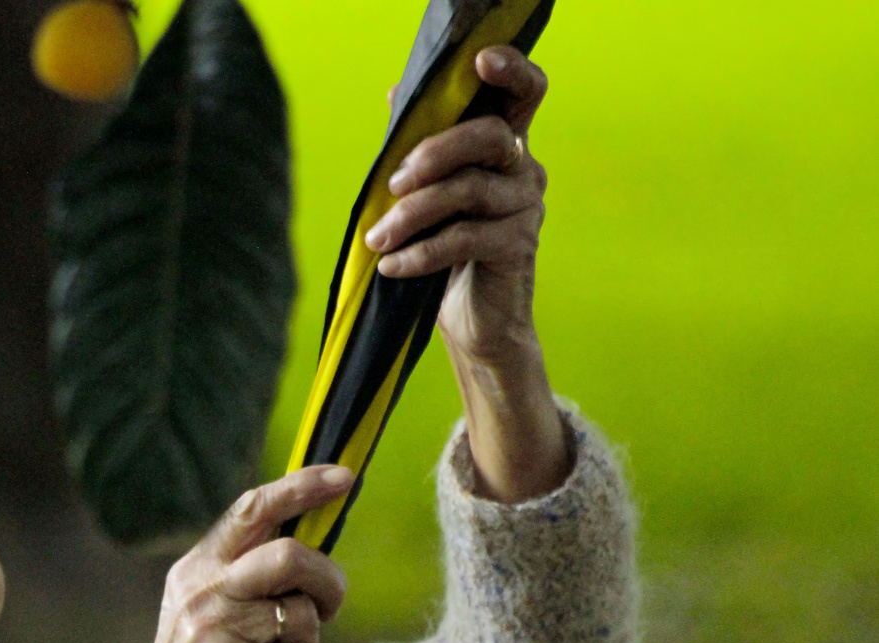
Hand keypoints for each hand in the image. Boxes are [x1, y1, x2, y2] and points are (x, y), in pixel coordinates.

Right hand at [46, 466, 352, 642]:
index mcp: (199, 567)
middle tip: (329, 609)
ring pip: (303, 618)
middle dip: (328, 583)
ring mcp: (210, 627)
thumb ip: (250, 579)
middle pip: (292, 556)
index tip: (344, 477)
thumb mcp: (209, 612)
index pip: (253, 509)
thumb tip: (315, 557)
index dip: (302, 487)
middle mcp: (202, 589)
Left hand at [366, 46, 569, 502]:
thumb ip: (415, 149)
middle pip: (489, 137)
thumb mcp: (424, 198)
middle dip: (435, 152)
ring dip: (411, 214)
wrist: (469, 323)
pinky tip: (391, 266)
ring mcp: (525, 208)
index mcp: (504, 147)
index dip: (511, 71)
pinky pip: (464, 239)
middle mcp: (524, 170)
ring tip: (375, 240)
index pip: (524, 95)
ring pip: (468, 191)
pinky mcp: (517, 248)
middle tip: (392, 182)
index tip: (480, 61)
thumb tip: (394, 93)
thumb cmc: (444, 252)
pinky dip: (420, 252)